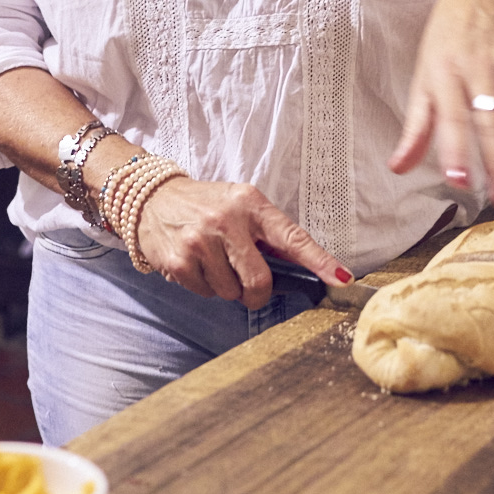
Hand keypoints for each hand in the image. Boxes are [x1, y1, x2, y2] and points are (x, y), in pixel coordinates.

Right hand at [132, 177, 352, 309]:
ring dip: (226, 286)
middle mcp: (227, 220)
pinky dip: (204, 286)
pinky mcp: (179, 260)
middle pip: (259, 280)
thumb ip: (268, 235)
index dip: (319, 261)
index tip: (342, 279)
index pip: (292, 237)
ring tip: (213, 261)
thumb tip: (302, 269)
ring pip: (231, 291)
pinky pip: (206, 293)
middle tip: (246, 282)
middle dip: (256, 292)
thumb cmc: (205, 205)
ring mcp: (201, 240)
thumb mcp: (241, 206)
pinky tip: (195, 264)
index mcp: (251, 204)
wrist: (152, 199)